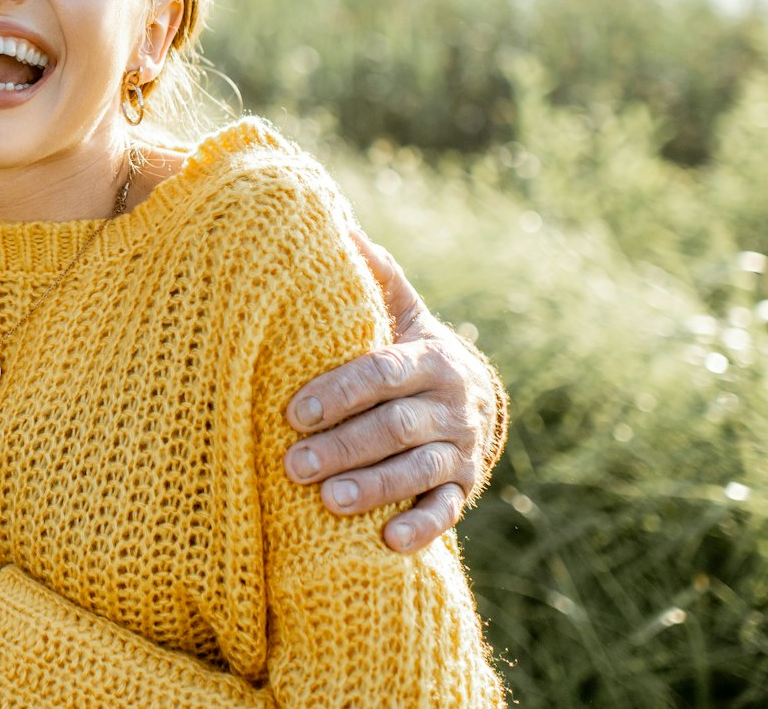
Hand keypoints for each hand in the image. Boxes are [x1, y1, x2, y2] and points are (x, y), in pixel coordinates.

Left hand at [282, 231, 500, 552]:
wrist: (475, 396)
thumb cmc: (411, 350)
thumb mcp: (401, 310)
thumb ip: (376, 275)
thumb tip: (338, 224)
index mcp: (430, 357)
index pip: (382, 373)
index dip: (339, 392)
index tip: (292, 411)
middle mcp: (451, 404)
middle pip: (395, 427)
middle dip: (344, 445)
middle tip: (293, 464)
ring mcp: (462, 448)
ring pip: (419, 469)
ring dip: (376, 487)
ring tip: (329, 502)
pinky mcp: (466, 487)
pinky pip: (448, 509)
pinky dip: (423, 525)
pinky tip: (390, 542)